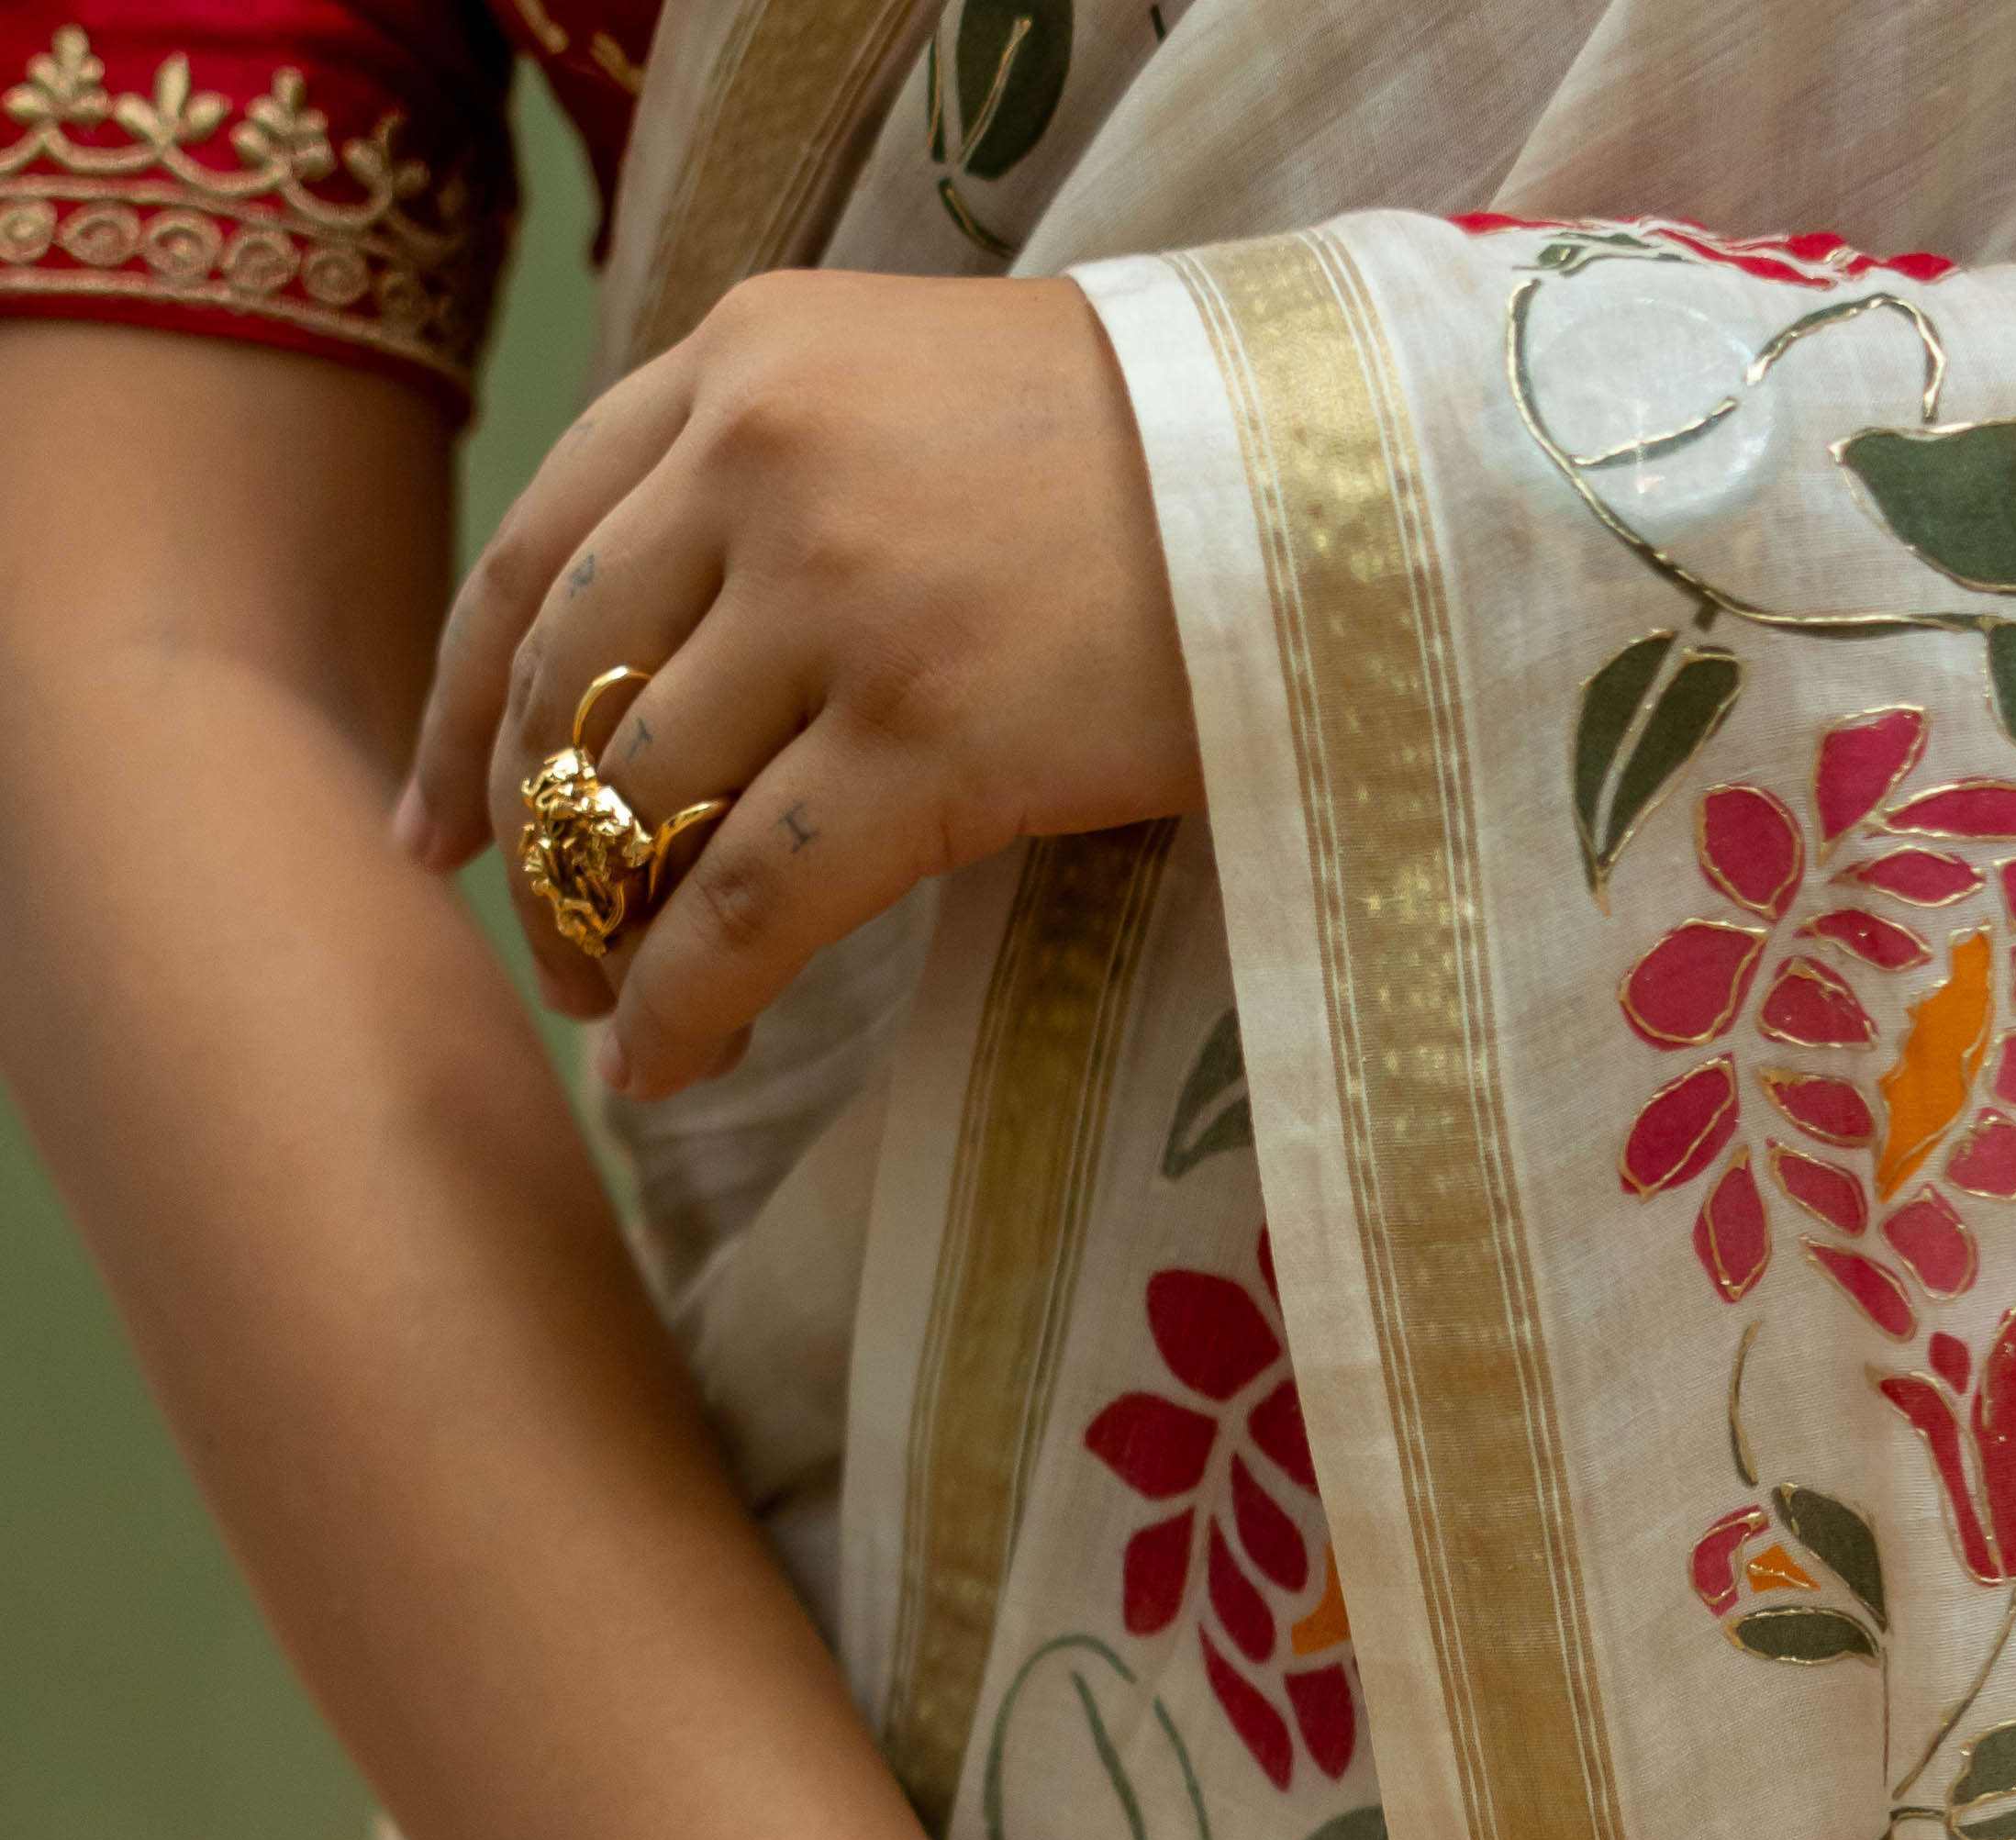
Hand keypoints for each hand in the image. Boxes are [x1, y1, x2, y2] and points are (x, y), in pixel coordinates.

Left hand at [398, 270, 1196, 1099]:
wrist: (1339, 478)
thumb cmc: (1161, 458)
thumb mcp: (925, 389)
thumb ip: (782, 470)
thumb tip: (665, 661)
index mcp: (747, 357)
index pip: (539, 552)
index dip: (462, 708)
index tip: (435, 824)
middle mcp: (762, 460)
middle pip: (566, 689)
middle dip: (535, 845)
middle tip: (548, 949)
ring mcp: (840, 600)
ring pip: (642, 805)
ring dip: (606, 938)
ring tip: (618, 1018)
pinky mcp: (929, 739)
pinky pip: (747, 907)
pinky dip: (683, 1004)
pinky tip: (668, 1065)